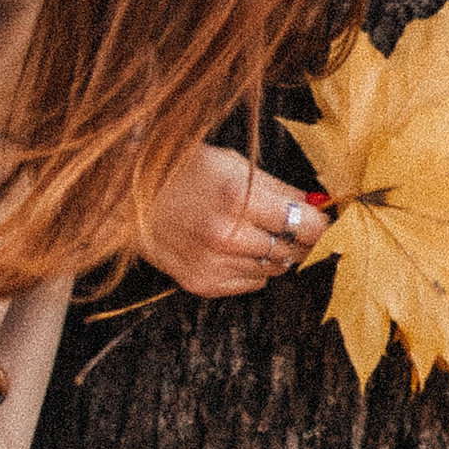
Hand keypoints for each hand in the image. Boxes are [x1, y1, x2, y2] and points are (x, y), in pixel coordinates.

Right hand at [148, 142, 328, 298]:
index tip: (324, 220)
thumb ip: (277, 187)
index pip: (305, 224)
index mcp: (237, 196)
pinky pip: (250, 284)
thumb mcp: (231, 163)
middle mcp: (226, 234)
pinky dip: (252, 268)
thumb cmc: (181, 170)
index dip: (320, 223)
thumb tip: (316, 205)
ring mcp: (212, 263)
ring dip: (275, 253)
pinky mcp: (201, 283)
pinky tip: (235, 248)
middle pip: (292, 250)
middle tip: (294, 226)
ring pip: (274, 270)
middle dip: (299, 239)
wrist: (125, 196)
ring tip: (256, 232)